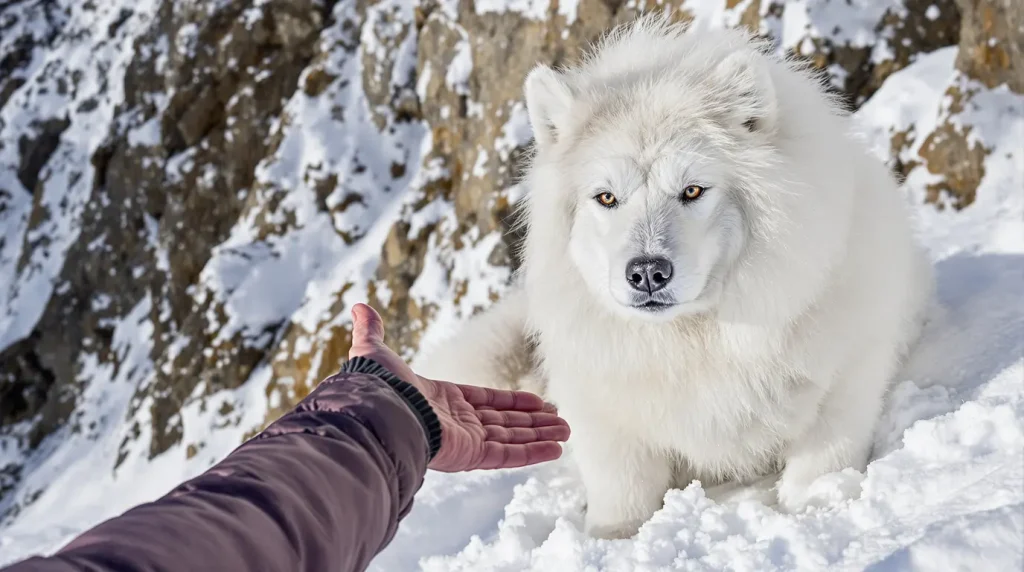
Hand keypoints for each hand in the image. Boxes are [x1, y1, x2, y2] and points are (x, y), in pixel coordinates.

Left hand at [347, 303, 569, 471]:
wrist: (379, 412)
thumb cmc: (378, 386)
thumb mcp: (375, 351)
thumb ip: (372, 332)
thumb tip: (359, 307)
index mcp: (442, 401)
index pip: (485, 401)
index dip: (511, 401)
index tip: (536, 401)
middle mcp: (457, 423)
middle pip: (504, 421)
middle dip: (533, 421)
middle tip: (561, 419)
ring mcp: (466, 440)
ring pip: (512, 437)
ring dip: (540, 435)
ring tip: (567, 431)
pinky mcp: (472, 454)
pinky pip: (508, 454)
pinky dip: (532, 452)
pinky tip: (556, 448)